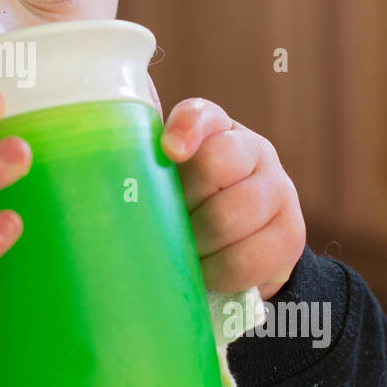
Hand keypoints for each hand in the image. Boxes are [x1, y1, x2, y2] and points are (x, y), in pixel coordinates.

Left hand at [152, 88, 305, 300]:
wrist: (249, 249)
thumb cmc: (192, 209)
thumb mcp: (171, 184)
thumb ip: (146, 167)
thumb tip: (95, 172)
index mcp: (217, 129)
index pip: (202, 115)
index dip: (186, 129)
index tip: (170, 152)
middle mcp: (253, 150)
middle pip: (215, 165)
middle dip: (183, 204)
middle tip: (166, 226)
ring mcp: (278, 189)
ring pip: (231, 215)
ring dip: (198, 241)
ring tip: (184, 253)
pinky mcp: (291, 234)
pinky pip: (247, 257)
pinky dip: (218, 271)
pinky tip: (206, 272)